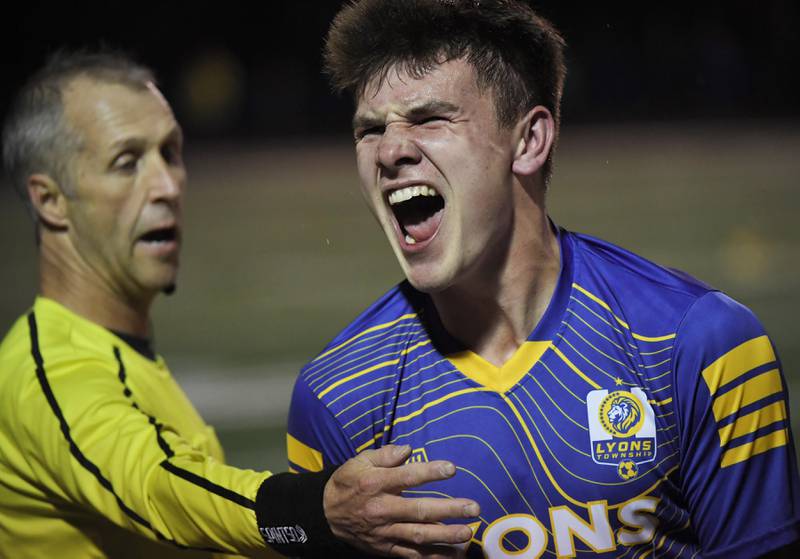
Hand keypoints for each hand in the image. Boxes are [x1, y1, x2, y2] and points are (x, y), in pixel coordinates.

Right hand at [323, 444, 478, 557]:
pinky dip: (432, 557)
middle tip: (473, 508)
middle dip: (448, 510)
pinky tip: (452, 555)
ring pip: (419, 536)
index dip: (430, 472)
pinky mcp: (385, 549)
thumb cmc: (348, 482)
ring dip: (446, 536)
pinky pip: (412, 555)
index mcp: (375, 484)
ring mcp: (384, 532)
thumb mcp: (360, 461)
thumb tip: (409, 449)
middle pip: (419, 511)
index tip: (452, 469)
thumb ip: (385, 455)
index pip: (407, 477)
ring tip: (468, 533)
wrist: (325, 514)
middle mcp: (381, 509)